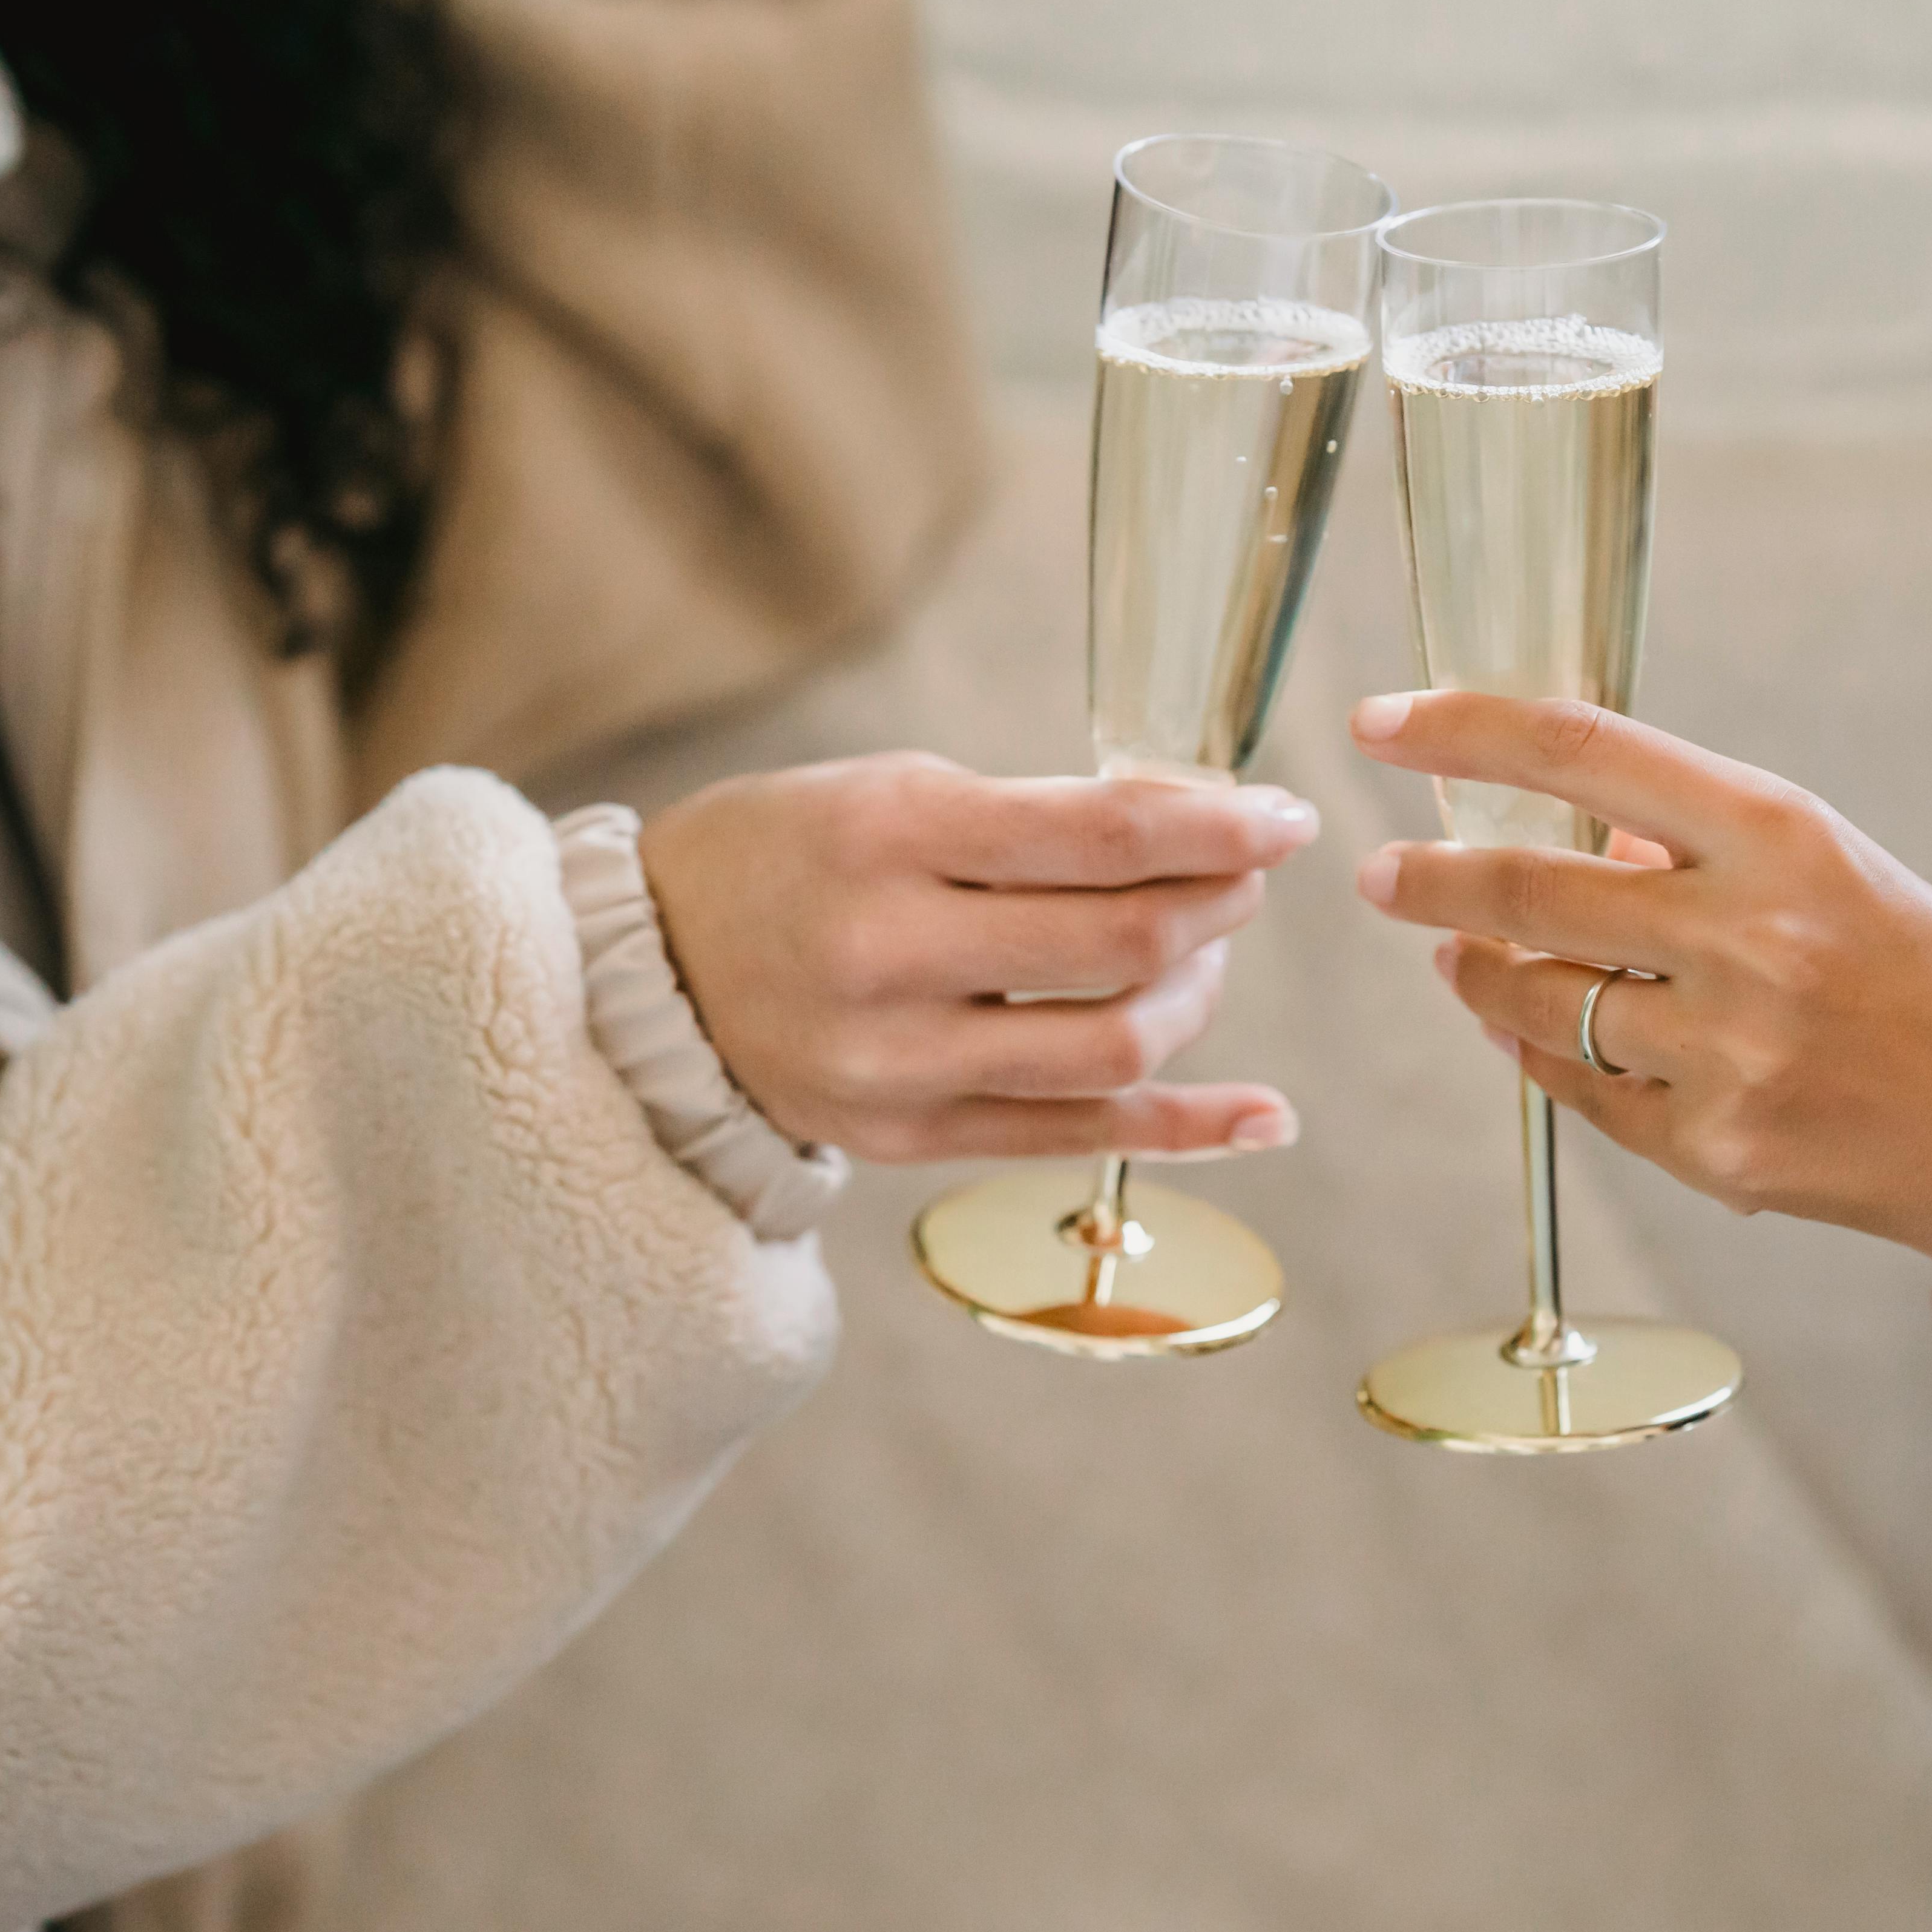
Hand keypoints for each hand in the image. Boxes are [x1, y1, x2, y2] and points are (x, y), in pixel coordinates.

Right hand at [642, 753, 1314, 1163]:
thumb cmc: (790, 857)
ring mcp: (897, 1062)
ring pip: (1113, 1050)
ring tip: (1201, 959)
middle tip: (1242, 879)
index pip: (1103, 837)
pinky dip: (1184, 1128)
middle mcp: (891, 955)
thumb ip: (1031, 818)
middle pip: (1123, 947)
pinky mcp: (906, 1138)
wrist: (648, 974)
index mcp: (890, 838)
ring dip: (1196, 998)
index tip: (1283, 818)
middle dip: (1217, 907)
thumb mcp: (891, 792)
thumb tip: (1194, 830)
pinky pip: (1075, 1139)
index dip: (1219, 828)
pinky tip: (1261, 1115)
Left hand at [1350, 693, 1931, 1274]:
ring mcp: (1729, 1052)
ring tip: (1459, 956)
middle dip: (1427, 876)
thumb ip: (1701, 848)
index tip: (1382, 724)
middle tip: (1382, 870)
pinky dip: (1539, 1055)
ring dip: (1477, 974)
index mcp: (1780, 834)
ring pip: (1534, 1000)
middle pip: (1525, 887)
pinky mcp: (1717, 1150)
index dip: (1460, 729)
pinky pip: (1581, 1093)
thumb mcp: (1835, 868)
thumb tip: (1574, 834)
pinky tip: (1528, 1031)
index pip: (1578, 750)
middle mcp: (1747, 936)